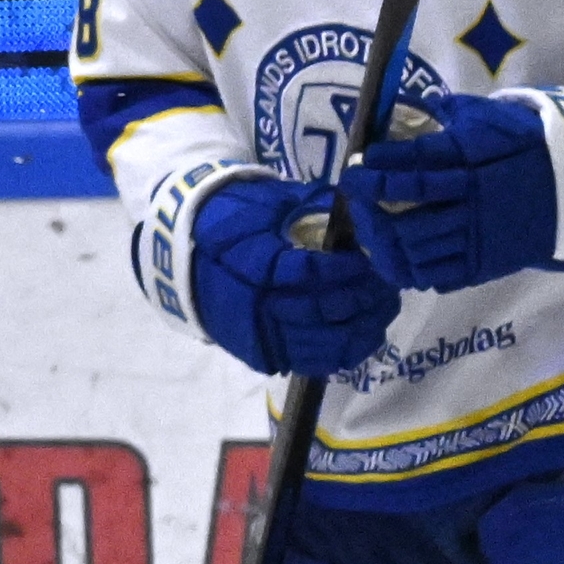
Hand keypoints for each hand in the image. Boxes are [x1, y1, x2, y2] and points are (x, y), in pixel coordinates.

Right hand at [182, 174, 404, 374]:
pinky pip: (313, 362)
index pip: (307, 273)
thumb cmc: (230, 219)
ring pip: (322, 343)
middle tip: (384, 282)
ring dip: (361, 327)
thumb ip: (311, 207)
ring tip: (381, 305)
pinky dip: (344, 351)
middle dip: (362, 298)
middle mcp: (252, 304)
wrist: (179, 252)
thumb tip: (361, 212)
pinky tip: (364, 332)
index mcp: (248, 263)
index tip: (367, 257)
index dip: (345, 268)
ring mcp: (258, 333)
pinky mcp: (263, 352)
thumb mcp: (265, 202)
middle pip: (320, 311)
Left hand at [340, 91, 563, 289]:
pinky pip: (438, 275)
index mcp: (477, 165)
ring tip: (365, 224)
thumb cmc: (527, 146)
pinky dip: (408, 268)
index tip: (357, 161)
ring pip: (416, 247)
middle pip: (407, 211)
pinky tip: (390, 255)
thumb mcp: (495, 119)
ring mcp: (479, 237)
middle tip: (351, 191)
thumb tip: (414, 99)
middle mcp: (473, 203)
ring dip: (381, 237)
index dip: (380, 164)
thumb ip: (453, 111)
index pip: (417, 164)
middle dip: (369, 202)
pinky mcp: (485, 263)